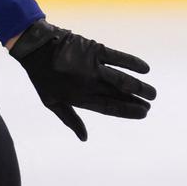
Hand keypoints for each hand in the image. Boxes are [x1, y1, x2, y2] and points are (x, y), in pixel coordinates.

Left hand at [9, 19, 156, 140]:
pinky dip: (133, 63)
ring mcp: (91, 66)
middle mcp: (87, 83)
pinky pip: (118, 57)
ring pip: (122, 79)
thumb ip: (69, 119)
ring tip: (152, 93)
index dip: (128, 112)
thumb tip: (84, 138)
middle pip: (119, 95)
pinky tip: (146, 69)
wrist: (34, 47)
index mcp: (78, 97)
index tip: (143, 114)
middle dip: (137, 100)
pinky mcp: (94, 49)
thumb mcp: (51, 101)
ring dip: (140, 86)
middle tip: (149, 103)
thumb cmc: (41, 76)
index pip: (109, 108)